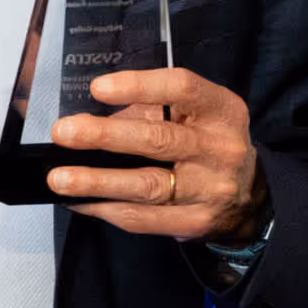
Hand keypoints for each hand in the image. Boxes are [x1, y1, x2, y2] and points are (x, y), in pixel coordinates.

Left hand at [46, 67, 266, 243]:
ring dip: (96, 181)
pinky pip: (143, 217)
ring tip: (59, 178)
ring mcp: (208, 190)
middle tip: (64, 132)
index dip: (139, 86)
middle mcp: (220, 149)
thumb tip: (92, 119)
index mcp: (221, 110)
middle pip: (157, 140)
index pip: (182, 88)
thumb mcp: (196, 116)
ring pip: (146, 185)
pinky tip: (79, 201)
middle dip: (104, 136)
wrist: (249, 198)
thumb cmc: (208, 144)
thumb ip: (152, 111)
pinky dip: (105, 208)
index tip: (98, 88)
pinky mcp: (194, 222)